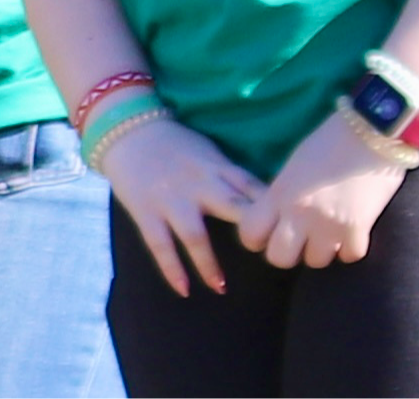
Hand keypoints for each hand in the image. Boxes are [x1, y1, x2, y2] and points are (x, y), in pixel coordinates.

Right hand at [95, 114, 266, 298]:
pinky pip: (160, 245)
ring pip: (194, 235)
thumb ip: (231, 176)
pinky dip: (171, 268)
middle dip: (249, 232)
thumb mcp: (208, 151)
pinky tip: (184, 289)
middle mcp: (197, 184)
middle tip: (265, 259)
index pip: (251, 187)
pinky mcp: (146, 211)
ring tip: (221, 288)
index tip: (290, 230)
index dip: (272, 209)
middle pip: (230, 208)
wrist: (128, 130)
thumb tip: (266, 200)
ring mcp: (170, 199)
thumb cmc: (174, 144)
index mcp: (216, 167)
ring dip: (208, 263)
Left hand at [244, 120, 407, 269]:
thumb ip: (281, 194)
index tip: (268, 234)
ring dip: (321, 249)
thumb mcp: (294, 165)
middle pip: (279, 258)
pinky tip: (351, 232)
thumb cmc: (332, 140)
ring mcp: (329, 224)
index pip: (250, 235)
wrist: (374, 131)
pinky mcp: (359, 229)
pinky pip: (348, 256)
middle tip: (299, 238)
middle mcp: (300, 213)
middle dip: (287, 251)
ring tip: (328, 232)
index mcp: (280, 192)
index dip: (257, 239)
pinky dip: (349, 248)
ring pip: (315, 261)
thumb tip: (277, 219)